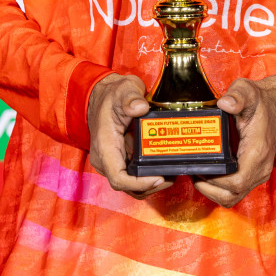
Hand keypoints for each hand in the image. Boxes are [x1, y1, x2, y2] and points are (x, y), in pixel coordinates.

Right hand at [87, 74, 172, 199]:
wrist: (103, 95)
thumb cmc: (111, 95)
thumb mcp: (123, 90)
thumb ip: (131, 97)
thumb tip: (140, 107)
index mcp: (104, 146)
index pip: (118, 178)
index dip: (139, 183)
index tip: (158, 177)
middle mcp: (106, 159)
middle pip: (128, 186)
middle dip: (151, 185)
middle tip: (172, 176)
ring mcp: (113, 161)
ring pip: (132, 184)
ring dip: (152, 183)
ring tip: (172, 172)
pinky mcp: (121, 160)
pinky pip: (134, 175)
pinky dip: (149, 175)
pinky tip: (164, 165)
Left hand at [193, 74, 275, 208]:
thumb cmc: (261, 102)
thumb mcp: (248, 92)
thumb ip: (237, 96)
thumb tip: (225, 103)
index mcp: (258, 151)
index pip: (236, 181)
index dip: (215, 180)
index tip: (199, 169)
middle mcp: (260, 168)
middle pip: (232, 194)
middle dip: (209, 188)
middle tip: (193, 172)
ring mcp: (258, 173)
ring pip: (233, 196)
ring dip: (213, 191)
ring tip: (197, 175)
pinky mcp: (254, 174)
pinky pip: (235, 190)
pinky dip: (220, 188)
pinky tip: (208, 174)